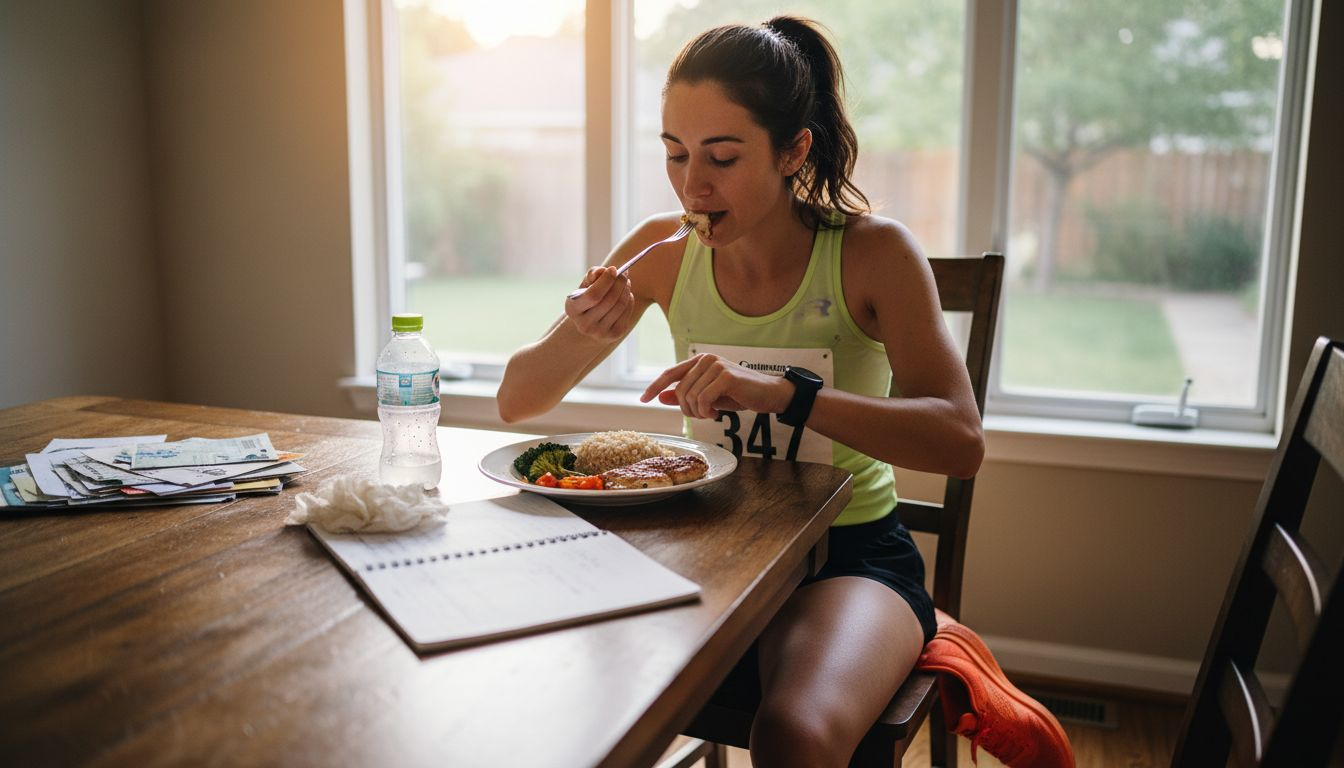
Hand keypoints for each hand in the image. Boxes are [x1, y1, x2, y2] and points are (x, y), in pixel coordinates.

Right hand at [565, 266, 633, 341]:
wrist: (591, 320)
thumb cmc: (588, 296)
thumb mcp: (585, 285)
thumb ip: (592, 274)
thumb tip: (603, 271)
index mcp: (572, 310)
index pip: (593, 295)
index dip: (605, 281)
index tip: (613, 269)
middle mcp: (584, 325)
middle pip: (609, 300)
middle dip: (619, 283)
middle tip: (625, 273)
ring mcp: (599, 333)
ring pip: (620, 306)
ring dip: (626, 290)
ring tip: (626, 281)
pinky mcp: (614, 335)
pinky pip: (626, 313)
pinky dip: (629, 300)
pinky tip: (626, 294)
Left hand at [640, 353, 792, 419]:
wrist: (769, 395)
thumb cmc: (739, 395)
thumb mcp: (708, 397)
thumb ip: (686, 395)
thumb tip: (661, 398)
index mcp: (700, 361)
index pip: (671, 373)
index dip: (655, 386)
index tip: (642, 399)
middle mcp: (706, 359)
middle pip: (679, 390)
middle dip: (687, 410)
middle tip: (703, 416)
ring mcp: (716, 365)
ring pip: (690, 396)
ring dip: (698, 413)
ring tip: (711, 414)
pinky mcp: (725, 376)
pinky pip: (702, 400)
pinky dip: (706, 412)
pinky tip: (717, 413)